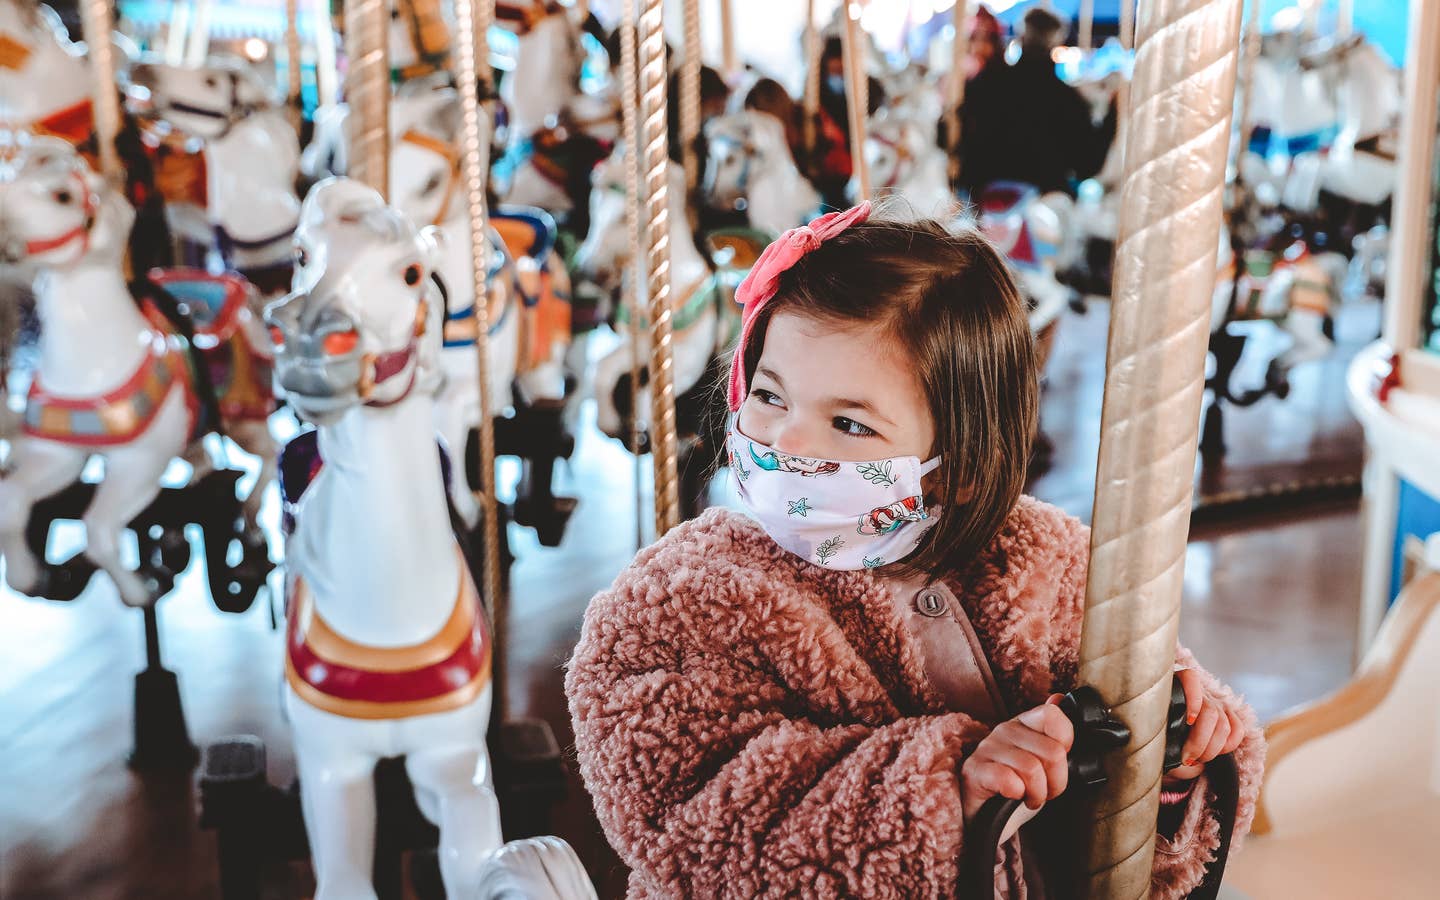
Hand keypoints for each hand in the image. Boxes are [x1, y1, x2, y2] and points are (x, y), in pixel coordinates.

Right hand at [960, 695, 1073, 822]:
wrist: (986, 818)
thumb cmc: (1017, 788)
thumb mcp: (1042, 762)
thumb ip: (1054, 733)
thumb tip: (1060, 698)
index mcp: (1025, 723)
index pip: (1053, 715)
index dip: (1066, 742)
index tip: (1059, 764)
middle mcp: (1005, 730)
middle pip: (1053, 752)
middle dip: (1057, 782)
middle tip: (1046, 792)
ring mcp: (988, 748)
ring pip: (1033, 769)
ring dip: (1038, 794)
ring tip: (1030, 798)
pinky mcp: (974, 770)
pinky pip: (1008, 779)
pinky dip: (1016, 793)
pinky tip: (1012, 797)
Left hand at [1165, 669, 1246, 781]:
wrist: (1164, 741)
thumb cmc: (1155, 737)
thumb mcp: (1153, 736)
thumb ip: (1162, 743)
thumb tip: (1181, 760)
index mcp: (1175, 686)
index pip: (1191, 680)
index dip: (1193, 699)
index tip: (1188, 721)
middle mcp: (1198, 691)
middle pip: (1210, 713)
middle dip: (1200, 742)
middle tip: (1187, 759)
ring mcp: (1215, 703)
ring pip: (1224, 724)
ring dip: (1212, 748)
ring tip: (1196, 760)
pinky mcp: (1227, 716)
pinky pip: (1237, 729)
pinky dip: (1229, 745)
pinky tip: (1216, 753)